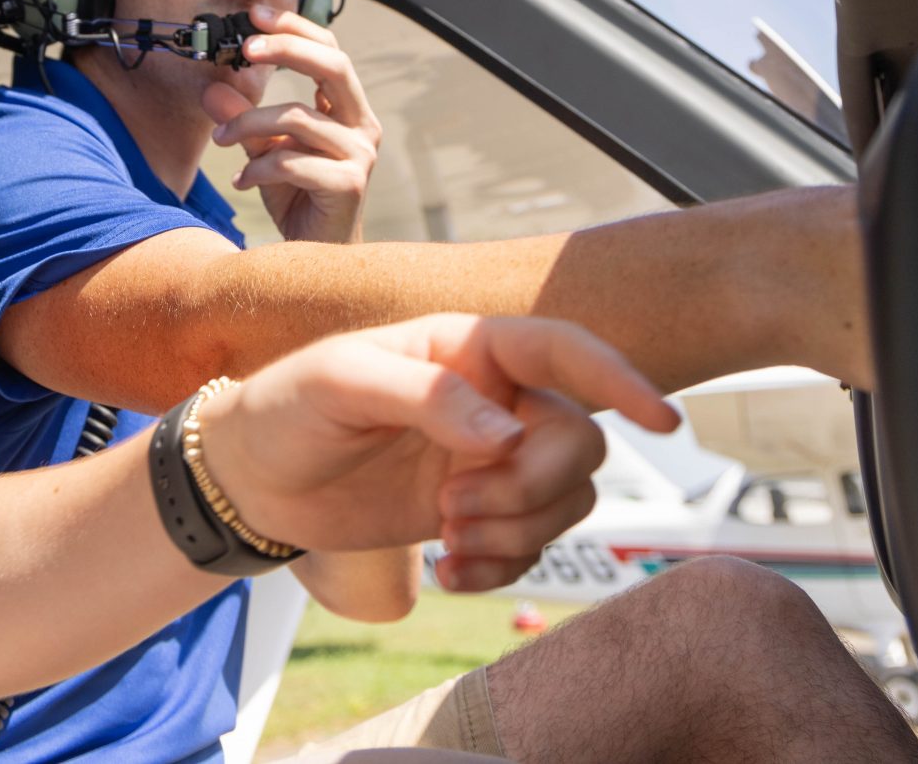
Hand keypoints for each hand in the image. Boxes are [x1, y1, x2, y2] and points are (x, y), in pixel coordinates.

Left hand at [191, 315, 677, 590]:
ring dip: (519, 529)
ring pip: (569, 496)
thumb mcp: (340, 383)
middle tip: (454, 508)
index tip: (664, 420)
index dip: (622, 377)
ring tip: (446, 536)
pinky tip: (449, 571)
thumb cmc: (288, 407)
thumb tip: (508, 433)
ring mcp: (491, 457)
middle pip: (580, 438)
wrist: (253, 477)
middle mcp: (494, 397)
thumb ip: (428, 398)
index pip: (564, 348)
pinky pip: (534, 543)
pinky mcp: (480, 510)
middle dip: (534, 486)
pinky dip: (503, 566)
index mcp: (468, 347)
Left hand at [201, 1, 380, 243]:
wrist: (317, 258)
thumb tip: (212, 87)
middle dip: (287, 50)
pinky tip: (241, 180)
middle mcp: (361, 126)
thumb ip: (243, 119)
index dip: (297, 29)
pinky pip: (292, 160)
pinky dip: (257, 167)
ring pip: (297, 117)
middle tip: (246, 49)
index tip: (256, 14)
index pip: (331, 52)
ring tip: (221, 140)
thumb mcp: (262, 151)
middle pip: (333, 67)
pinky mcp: (348, 184)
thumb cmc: (298, 199)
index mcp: (347, 110)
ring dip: (248, 123)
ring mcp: (359, 155)